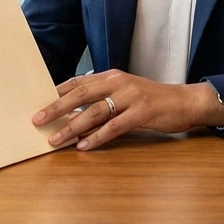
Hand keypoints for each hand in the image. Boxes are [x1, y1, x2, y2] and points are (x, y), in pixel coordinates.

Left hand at [31, 70, 223, 150]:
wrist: (185, 102)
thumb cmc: (153, 100)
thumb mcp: (126, 92)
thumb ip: (103, 98)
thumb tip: (74, 113)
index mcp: (112, 76)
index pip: (78, 82)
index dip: (57, 93)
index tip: (38, 103)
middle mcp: (119, 82)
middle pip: (81, 94)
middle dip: (57, 108)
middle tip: (38, 120)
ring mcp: (131, 97)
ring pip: (95, 112)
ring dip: (73, 127)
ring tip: (56, 140)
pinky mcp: (142, 113)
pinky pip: (114, 127)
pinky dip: (97, 138)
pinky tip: (84, 147)